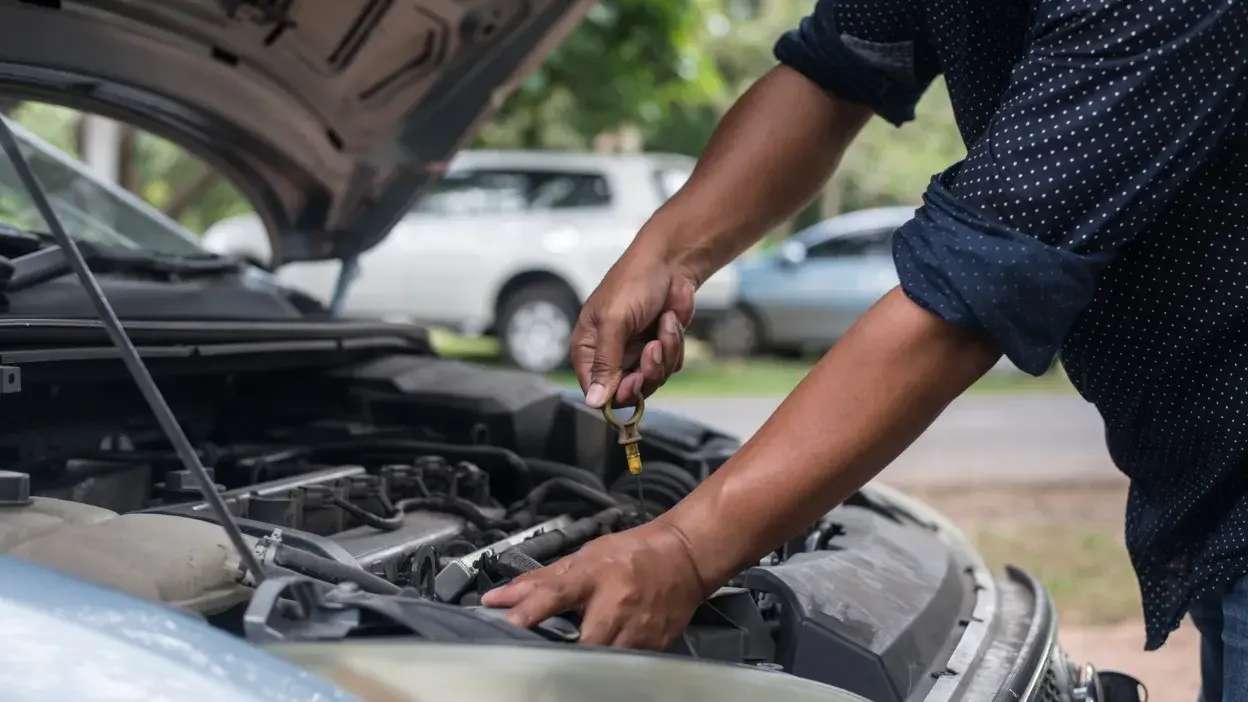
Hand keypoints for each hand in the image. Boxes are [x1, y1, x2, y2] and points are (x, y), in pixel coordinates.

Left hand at [480, 520, 708, 648]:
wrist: (684, 557)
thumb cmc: (633, 554)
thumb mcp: (585, 557)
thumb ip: (541, 580)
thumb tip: (499, 598)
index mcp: (595, 574)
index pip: (556, 592)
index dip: (529, 609)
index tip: (506, 621)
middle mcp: (617, 603)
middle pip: (582, 641)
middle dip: (562, 652)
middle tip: (545, 653)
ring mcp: (638, 628)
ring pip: (604, 660)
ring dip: (585, 661)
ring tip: (575, 654)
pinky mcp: (654, 646)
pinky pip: (624, 664)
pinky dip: (609, 663)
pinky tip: (605, 651)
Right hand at [572, 242, 695, 407]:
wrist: (671, 263)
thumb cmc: (634, 281)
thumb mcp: (614, 320)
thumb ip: (604, 362)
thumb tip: (592, 401)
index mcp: (588, 348)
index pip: (595, 391)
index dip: (616, 392)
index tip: (634, 379)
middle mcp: (610, 355)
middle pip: (628, 392)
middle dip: (647, 371)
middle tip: (653, 347)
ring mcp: (636, 354)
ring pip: (653, 380)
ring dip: (665, 352)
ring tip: (664, 323)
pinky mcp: (659, 350)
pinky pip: (670, 366)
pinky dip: (675, 344)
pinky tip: (670, 320)